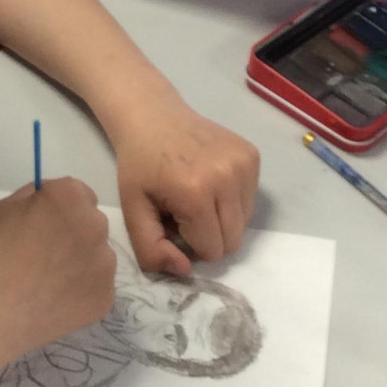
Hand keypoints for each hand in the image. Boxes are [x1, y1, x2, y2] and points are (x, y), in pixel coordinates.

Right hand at [0, 177, 114, 362]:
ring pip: (97, 256)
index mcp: (71, 198)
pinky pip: (96, 287)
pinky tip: (55, 302)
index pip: (78, 193)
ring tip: (48, 283)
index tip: (43, 225)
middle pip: (91, 223)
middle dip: (74, 233)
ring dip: (80, 262)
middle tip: (43, 256)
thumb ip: (35, 197)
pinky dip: (80, 292)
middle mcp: (97, 226)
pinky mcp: (105, 297)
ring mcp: (105, 264)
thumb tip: (49, 201)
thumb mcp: (3, 209)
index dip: (60, 208)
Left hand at [109, 98, 259, 277]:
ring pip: (245, 223)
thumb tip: (185, 270)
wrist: (153, 116)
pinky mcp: (253, 155)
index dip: (189, 243)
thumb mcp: (132, 211)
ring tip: (196, 196)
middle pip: (232, 240)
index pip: (211, 250)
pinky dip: (232, 200)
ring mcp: (244, 163)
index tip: (173, 223)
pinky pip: (250, 200)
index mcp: (196, 192)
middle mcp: (227, 177)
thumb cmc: (139, 166)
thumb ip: (151, 249)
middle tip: (184, 211)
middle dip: (208, 235)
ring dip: (221, 219)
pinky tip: (210, 180)